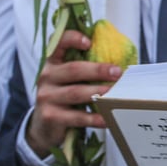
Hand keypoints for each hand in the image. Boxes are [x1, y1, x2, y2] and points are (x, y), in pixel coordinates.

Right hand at [25, 29, 122, 157]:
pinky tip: (106, 118)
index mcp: (54, 61)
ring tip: (114, 95)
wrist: (46, 126)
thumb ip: (87, 66)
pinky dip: (93, 118)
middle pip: (73, 69)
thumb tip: (120, 60)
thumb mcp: (71, 78)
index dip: (72, 39)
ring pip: (75, 93)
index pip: (58, 43)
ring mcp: (46, 97)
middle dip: (97, 70)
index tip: (89, 42)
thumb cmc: (66, 95)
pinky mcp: (50, 116)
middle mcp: (47, 76)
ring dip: (97, 93)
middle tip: (117, 72)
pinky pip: (76, 117)